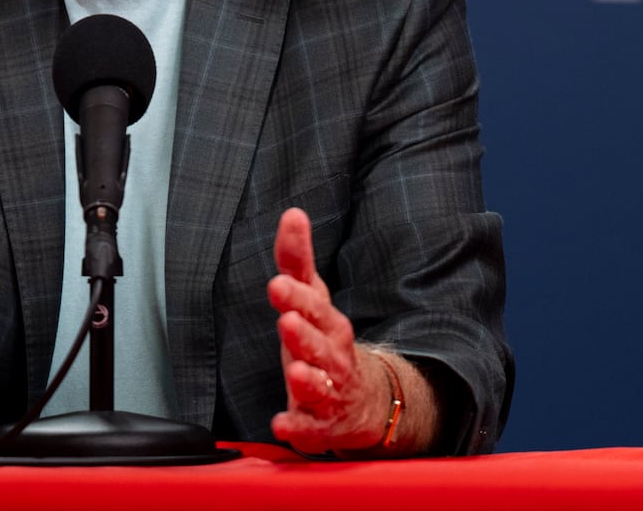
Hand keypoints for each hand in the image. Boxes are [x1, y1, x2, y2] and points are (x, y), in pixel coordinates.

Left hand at [267, 207, 389, 453]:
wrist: (365, 399)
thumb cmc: (327, 340)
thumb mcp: (313, 299)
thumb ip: (297, 260)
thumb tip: (292, 213)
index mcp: (327, 322)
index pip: (313, 304)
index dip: (296, 295)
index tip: (277, 284)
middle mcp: (332, 355)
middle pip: (319, 344)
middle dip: (303, 333)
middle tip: (287, 321)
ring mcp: (329, 391)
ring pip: (320, 385)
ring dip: (307, 378)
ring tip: (296, 372)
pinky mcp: (321, 424)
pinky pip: (310, 428)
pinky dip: (297, 427)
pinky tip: (282, 424)